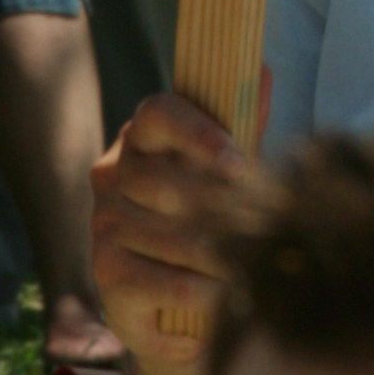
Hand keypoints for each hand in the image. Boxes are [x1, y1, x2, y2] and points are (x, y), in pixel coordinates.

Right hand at [90, 87, 255, 371]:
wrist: (174, 303)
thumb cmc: (207, 220)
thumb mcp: (227, 171)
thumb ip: (243, 125)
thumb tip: (260, 71)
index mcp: (142, 137)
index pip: (159, 114)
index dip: (198, 134)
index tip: (240, 165)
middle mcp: (113, 174)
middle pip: (168, 183)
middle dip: (224, 210)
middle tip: (269, 230)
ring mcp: (105, 224)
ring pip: (174, 237)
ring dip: (225, 259)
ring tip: (262, 271)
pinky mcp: (106, 273)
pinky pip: (165, 282)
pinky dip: (206, 295)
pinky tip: (229, 300)